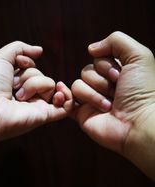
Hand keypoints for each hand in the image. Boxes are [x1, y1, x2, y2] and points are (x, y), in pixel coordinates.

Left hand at [0, 41, 71, 165]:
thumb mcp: (2, 56)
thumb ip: (20, 48)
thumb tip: (40, 50)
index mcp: (17, 83)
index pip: (33, 68)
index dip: (27, 64)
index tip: (17, 65)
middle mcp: (28, 95)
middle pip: (42, 76)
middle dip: (28, 76)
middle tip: (13, 86)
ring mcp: (37, 105)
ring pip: (51, 85)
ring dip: (34, 85)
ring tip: (19, 96)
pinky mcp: (45, 116)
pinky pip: (65, 107)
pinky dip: (67, 98)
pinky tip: (60, 93)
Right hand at [71, 32, 154, 176]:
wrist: (136, 123)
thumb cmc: (142, 91)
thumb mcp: (138, 56)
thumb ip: (116, 40)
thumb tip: (90, 48)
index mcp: (116, 73)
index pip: (98, 58)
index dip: (106, 65)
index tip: (120, 76)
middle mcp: (104, 86)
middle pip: (87, 70)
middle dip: (101, 80)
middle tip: (115, 92)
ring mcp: (92, 100)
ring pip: (77, 84)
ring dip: (94, 94)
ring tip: (108, 106)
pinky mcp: (82, 114)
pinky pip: (67, 100)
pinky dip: (69, 99)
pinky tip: (80, 103)